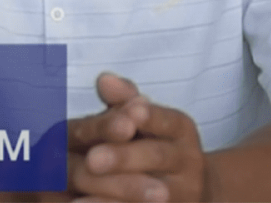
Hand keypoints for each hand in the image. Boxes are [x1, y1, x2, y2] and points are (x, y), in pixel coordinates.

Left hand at [66, 73, 208, 202]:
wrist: (187, 189)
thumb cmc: (152, 144)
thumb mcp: (143, 119)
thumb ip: (123, 100)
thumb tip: (104, 80)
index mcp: (181, 128)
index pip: (164, 120)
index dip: (147, 118)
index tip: (127, 117)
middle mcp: (189, 160)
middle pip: (157, 156)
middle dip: (123, 157)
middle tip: (92, 159)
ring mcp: (184, 193)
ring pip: (150, 194)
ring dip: (114, 194)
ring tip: (81, 198)